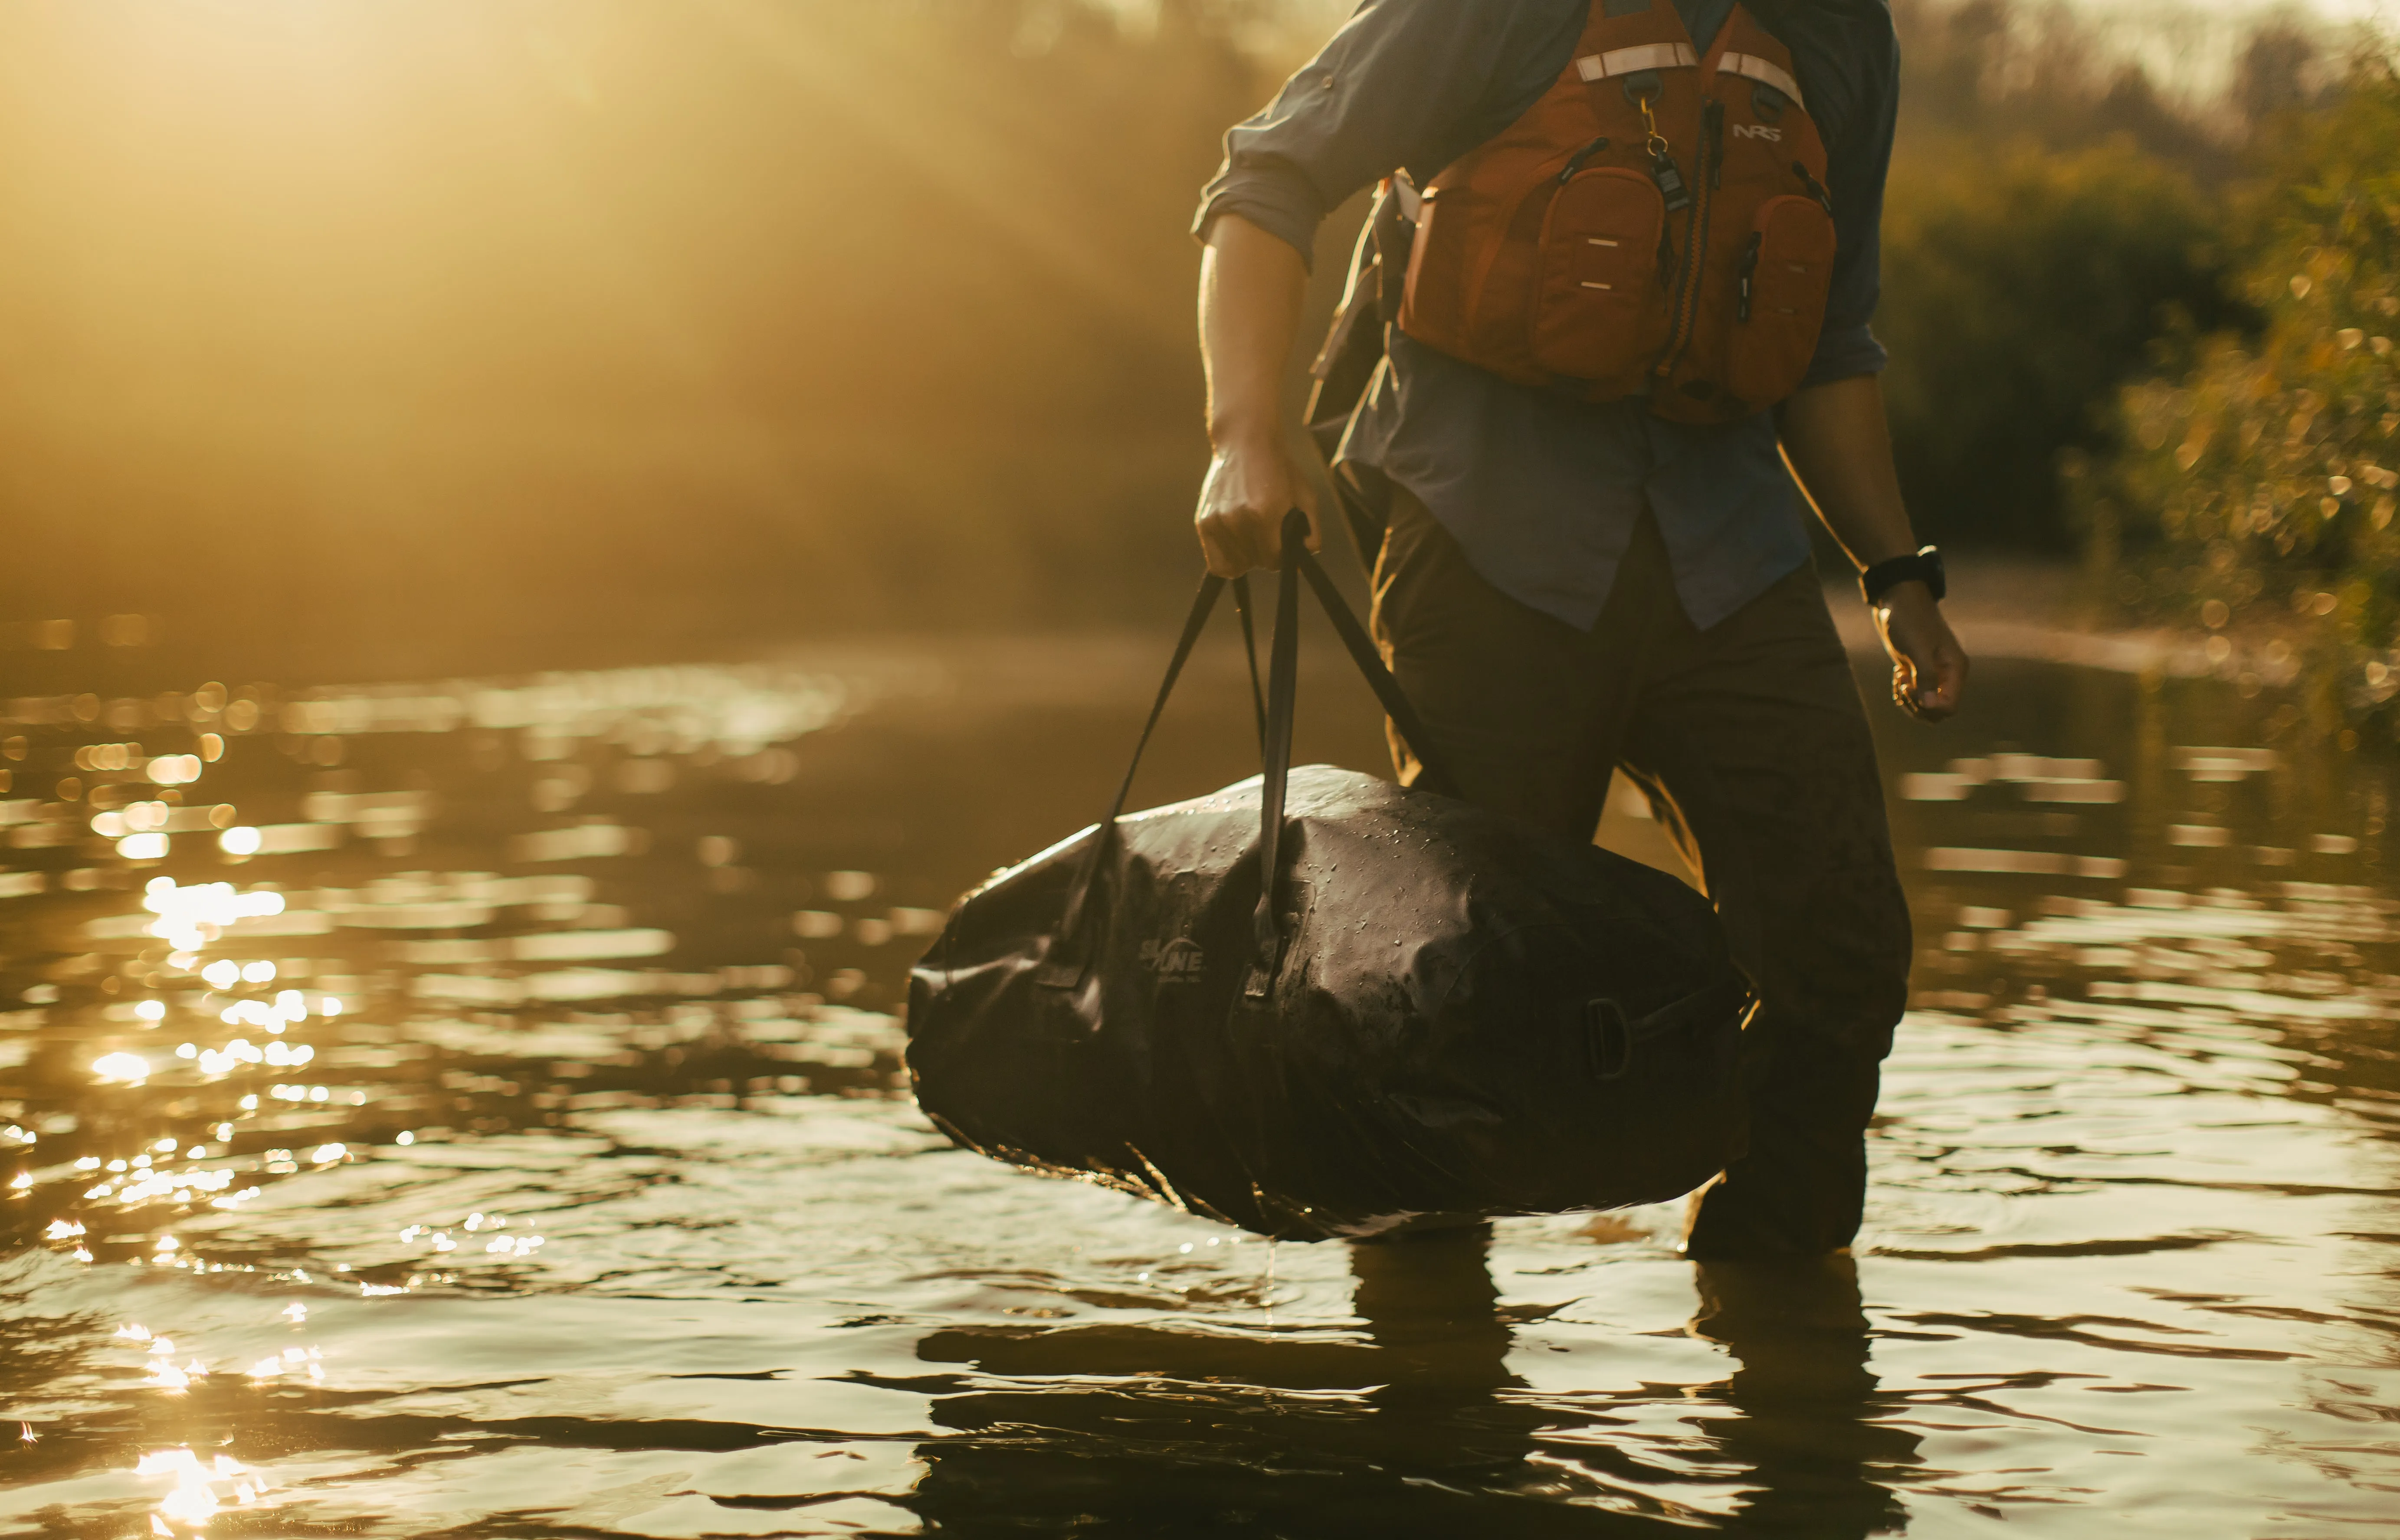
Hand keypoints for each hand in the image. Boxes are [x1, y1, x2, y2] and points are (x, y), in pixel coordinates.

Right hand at [1194, 430, 1320, 576]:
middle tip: (1268, 534)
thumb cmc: (1279, 469)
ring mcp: (1218, 521)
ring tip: (1251, 534)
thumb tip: (1303, 558)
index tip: (1283, 543)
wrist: (1244, 442)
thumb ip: (1312, 531)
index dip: (1283, 555)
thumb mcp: (1306, 496)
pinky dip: (1229, 558)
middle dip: (1266, 554)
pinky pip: (1217, 562)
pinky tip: (1237, 542)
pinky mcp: (1203, 522)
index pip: (1274, 560)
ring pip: (1236, 566)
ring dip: (1247, 557)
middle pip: (1256, 562)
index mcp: (1265, 513)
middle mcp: (1238, 519)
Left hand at [1874, 583, 1967, 721]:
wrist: (1897, 599)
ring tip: (1899, 681)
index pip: (1949, 707)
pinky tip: (1898, 677)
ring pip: (1925, 706)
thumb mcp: (1917, 648)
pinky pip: (1916, 695)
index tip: (1911, 689)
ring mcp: (1934, 674)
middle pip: (1936, 711)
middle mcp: (1948, 675)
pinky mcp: (1920, 671)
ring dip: (1909, 700)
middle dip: (1917, 706)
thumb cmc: (1909, 620)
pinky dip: (1904, 693)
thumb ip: (1926, 677)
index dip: (1929, 708)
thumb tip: (1931, 707)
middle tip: (1902, 686)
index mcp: (1955, 669)